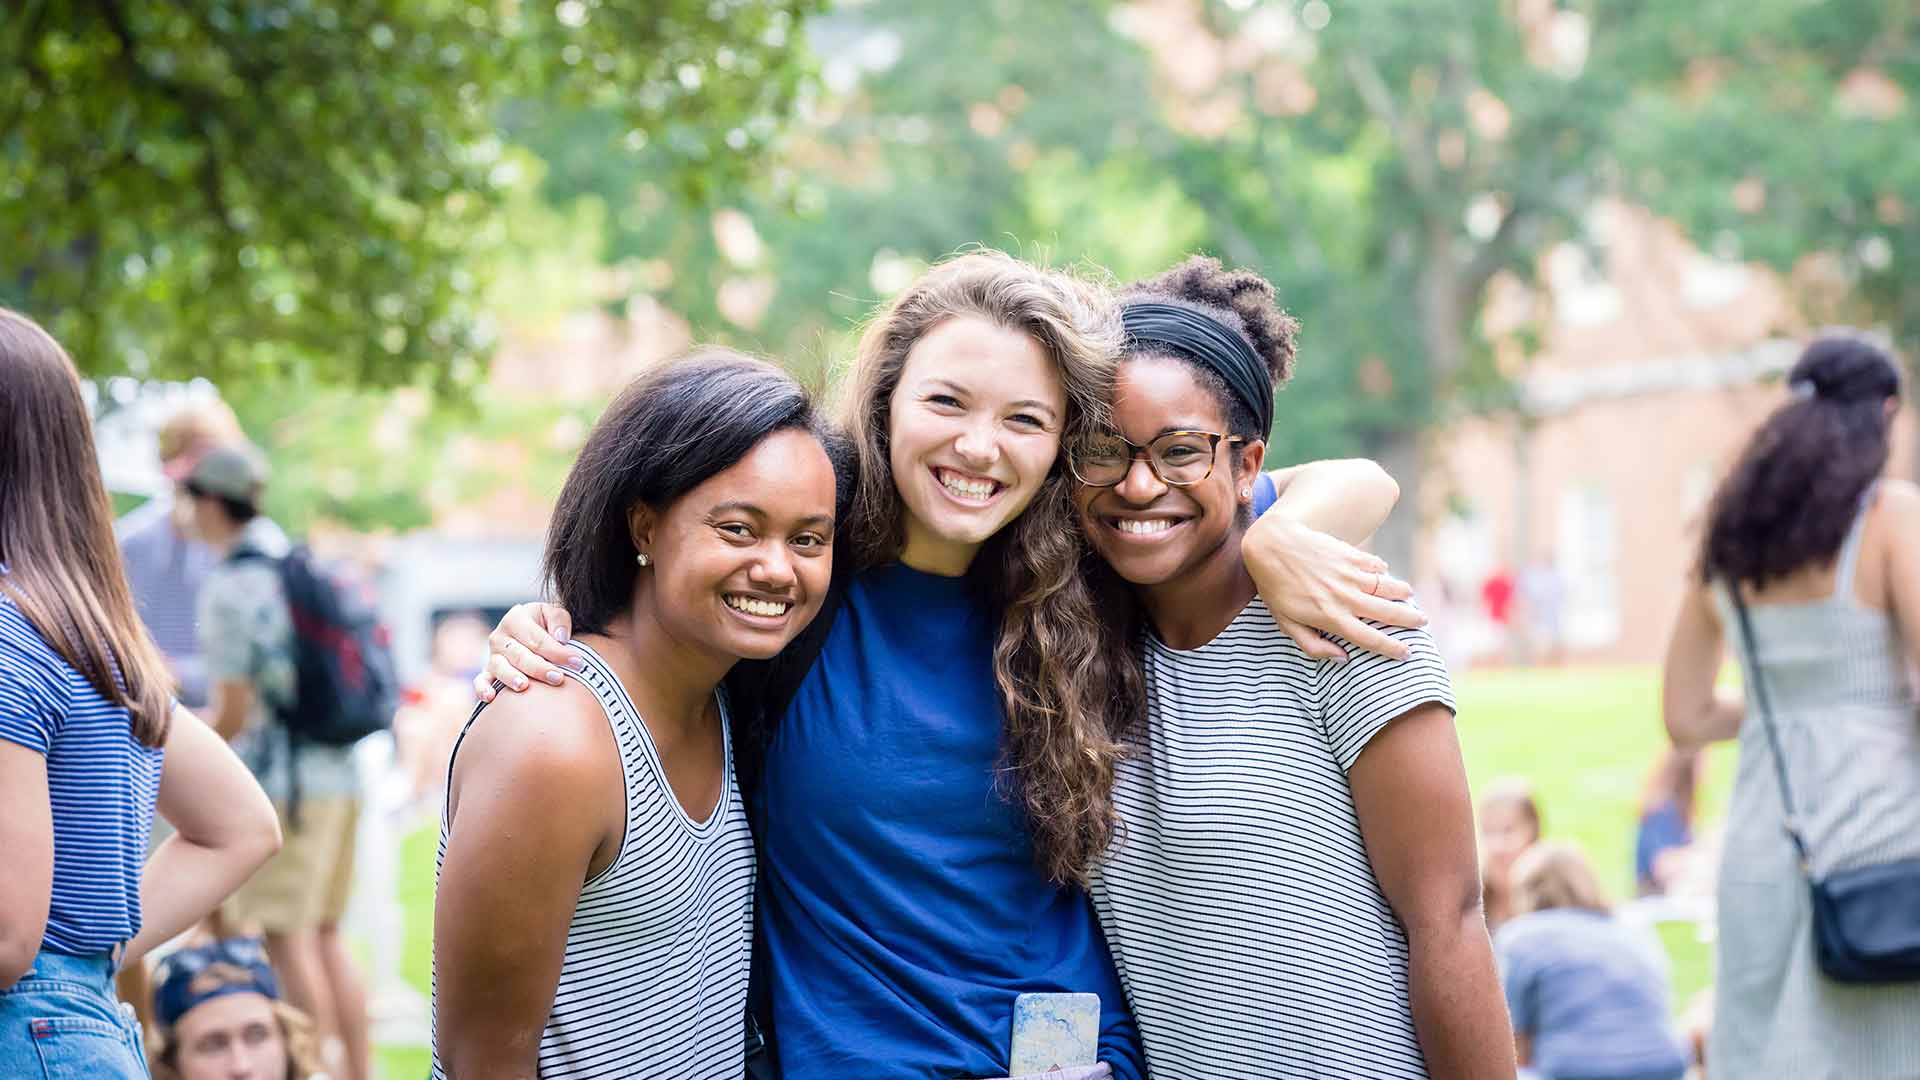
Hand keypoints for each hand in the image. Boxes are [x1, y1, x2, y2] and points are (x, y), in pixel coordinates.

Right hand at [475, 603, 580, 700]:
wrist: (528, 633)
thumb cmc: (544, 624)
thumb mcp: (552, 614)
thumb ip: (559, 619)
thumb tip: (561, 638)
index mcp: (515, 618)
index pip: (537, 638)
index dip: (557, 651)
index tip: (577, 662)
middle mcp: (500, 637)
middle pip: (520, 655)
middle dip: (540, 668)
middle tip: (558, 678)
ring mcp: (492, 655)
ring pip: (500, 668)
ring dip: (511, 677)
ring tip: (524, 686)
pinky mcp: (487, 672)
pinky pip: (480, 681)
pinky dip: (483, 689)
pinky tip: (491, 697)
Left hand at [1242, 515, 1423, 660]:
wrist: (1273, 544)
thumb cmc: (1275, 587)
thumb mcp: (1286, 623)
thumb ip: (1313, 645)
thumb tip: (1342, 659)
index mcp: (1331, 618)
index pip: (1369, 639)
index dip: (1391, 648)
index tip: (1406, 653)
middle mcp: (1345, 598)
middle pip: (1387, 613)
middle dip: (1409, 619)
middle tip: (1422, 622)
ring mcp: (1350, 575)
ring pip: (1387, 587)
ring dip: (1403, 593)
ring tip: (1410, 597)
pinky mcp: (1350, 555)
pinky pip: (1375, 565)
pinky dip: (1383, 571)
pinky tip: (1385, 574)